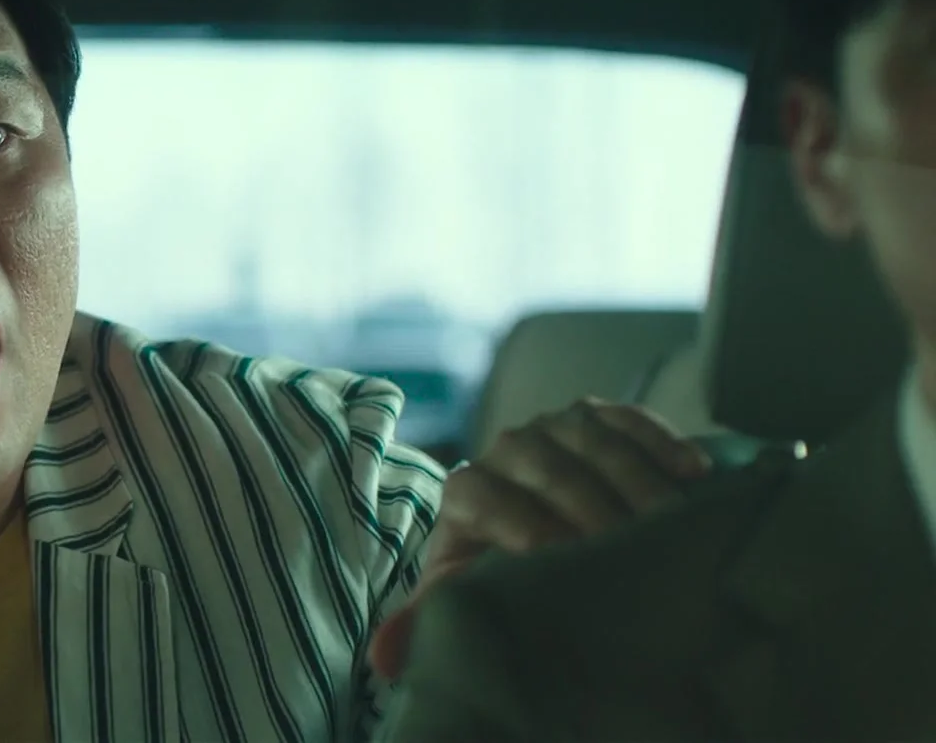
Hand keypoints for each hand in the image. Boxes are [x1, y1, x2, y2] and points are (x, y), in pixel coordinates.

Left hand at [367, 397, 709, 679]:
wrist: (530, 531)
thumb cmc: (501, 572)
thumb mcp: (468, 594)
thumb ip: (433, 618)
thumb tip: (383, 659)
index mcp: (465, 493)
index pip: (480, 496)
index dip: (516, 522)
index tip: (554, 556)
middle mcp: (503, 450)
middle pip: (542, 464)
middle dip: (588, 503)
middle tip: (633, 542)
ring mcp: (551, 427)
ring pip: (588, 437)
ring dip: (633, 475)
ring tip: (670, 517)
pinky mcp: (595, 416)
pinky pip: (627, 418)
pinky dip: (660, 441)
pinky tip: (693, 472)